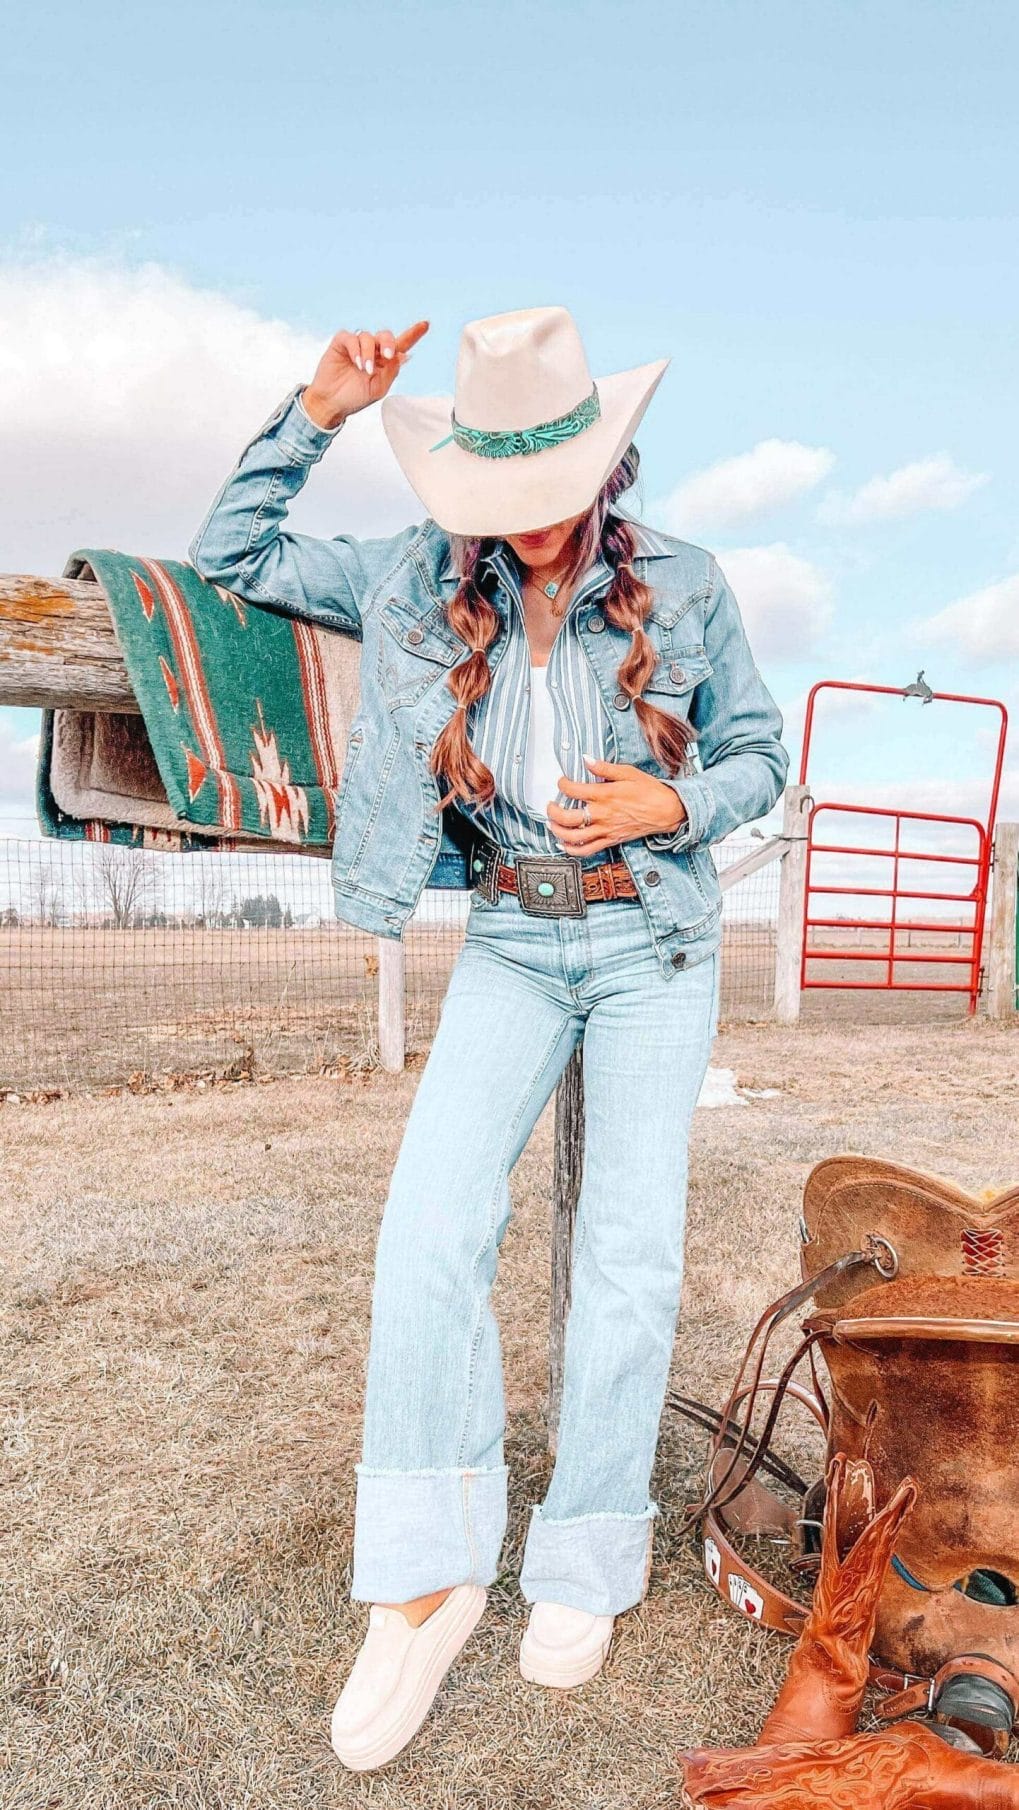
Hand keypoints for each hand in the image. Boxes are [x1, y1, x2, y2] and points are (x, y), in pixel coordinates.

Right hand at [301, 320, 429, 428]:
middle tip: (388, 356)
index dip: (413, 334)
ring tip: (365, 369)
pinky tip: (357, 362)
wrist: (332, 403)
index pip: (401, 345)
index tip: (426, 324)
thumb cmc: (354, 397)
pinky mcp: (341, 343)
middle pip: (385, 336)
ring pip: (367, 337)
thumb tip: (404, 355)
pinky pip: (351, 337)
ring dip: (368, 353)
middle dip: (389, 343)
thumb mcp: (379, 388)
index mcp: (384, 362)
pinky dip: (356, 349)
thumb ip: (392, 371)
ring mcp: (356, 346)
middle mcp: (372, 350)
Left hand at [547, 757, 686, 854]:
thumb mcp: (628, 772)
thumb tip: (586, 759)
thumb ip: (604, 767)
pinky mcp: (610, 841)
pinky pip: (587, 850)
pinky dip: (572, 849)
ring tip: (552, 824)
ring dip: (557, 831)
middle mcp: (602, 814)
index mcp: (605, 794)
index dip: (562, 784)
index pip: (573, 790)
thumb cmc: (649, 791)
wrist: (667, 811)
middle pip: (567, 817)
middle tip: (550, 805)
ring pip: (573, 837)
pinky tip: (564, 844)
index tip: (562, 782)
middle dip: (553, 811)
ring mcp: (605, 830)